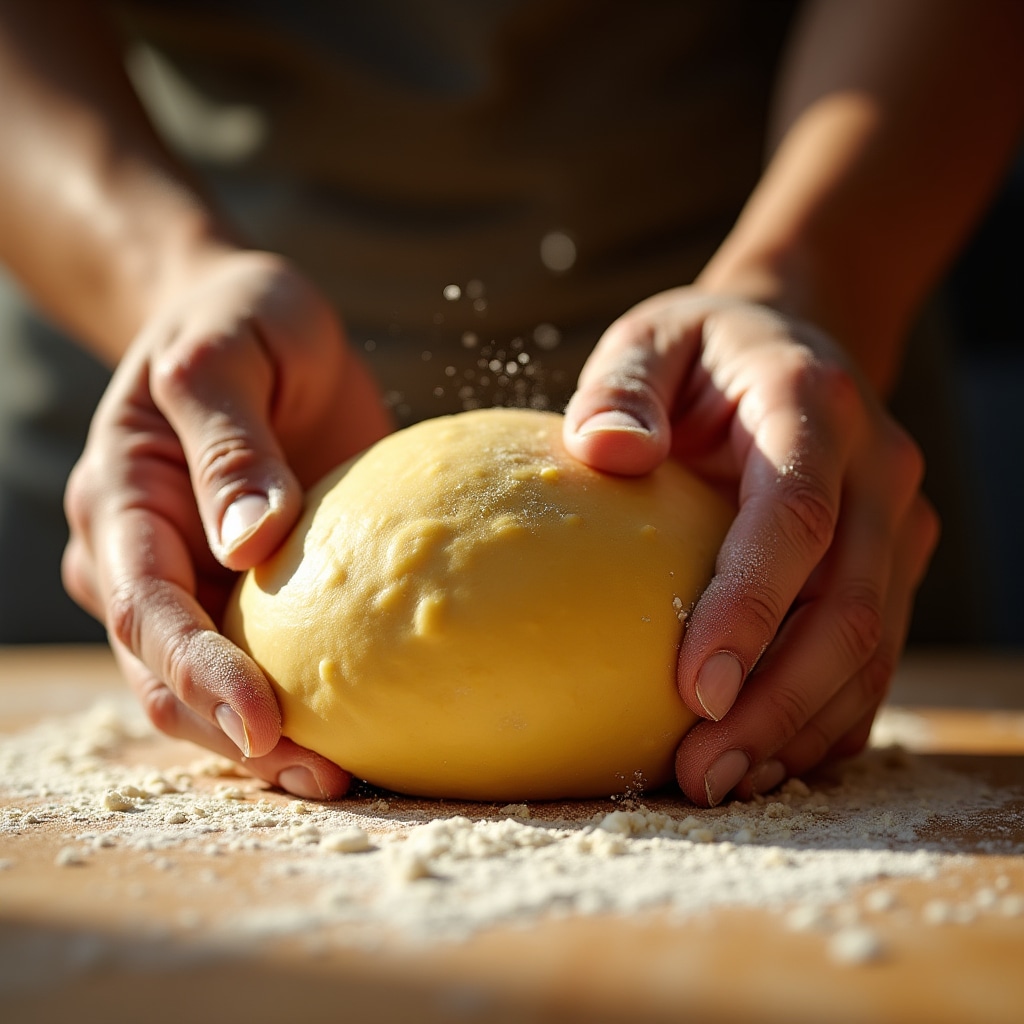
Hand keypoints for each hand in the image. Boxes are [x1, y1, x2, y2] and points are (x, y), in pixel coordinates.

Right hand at [62, 250, 391, 798]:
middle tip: (324, 776)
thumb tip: (252, 543)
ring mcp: (194, 578)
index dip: (199, 672)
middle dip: (235, 734)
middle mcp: (143, 556)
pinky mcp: (250, 583)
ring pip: (207, 685)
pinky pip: (266, 654)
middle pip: (166, 674)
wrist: (249, 319)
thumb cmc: (236, 321)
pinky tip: (359, 728)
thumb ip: (230, 444)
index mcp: (123, 502)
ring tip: (344, 777)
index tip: (264, 722)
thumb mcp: (227, 357)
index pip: (149, 609)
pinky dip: (299, 698)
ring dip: (267, 741)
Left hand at [564, 287, 937, 805]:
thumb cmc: (702, 352)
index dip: (752, 609)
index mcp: (813, 407)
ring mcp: (898, 521)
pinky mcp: (896, 562)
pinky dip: (827, 715)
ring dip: (802, 726)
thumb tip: (604, 454)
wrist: (793, 343)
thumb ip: (620, 389)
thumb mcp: (650, 340)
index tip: (693, 690)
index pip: (794, 520)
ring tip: (724, 782)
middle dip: (777, 701)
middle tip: (701, 773)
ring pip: (872, 646)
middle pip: (847, 605)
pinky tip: (769, 755)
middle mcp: (876, 468)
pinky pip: (873, 654)